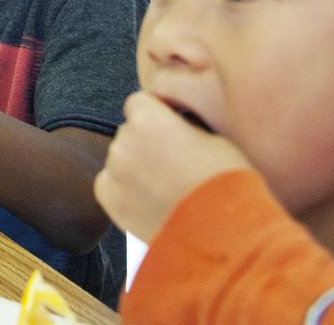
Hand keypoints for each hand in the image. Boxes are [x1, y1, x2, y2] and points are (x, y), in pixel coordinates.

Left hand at [94, 91, 251, 240]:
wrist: (222, 231)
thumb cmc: (225, 181)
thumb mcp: (213, 138)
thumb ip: (184, 125)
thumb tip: (175, 125)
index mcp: (149, 118)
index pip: (139, 103)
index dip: (155, 114)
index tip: (168, 129)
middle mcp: (124, 140)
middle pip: (129, 132)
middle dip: (146, 142)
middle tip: (171, 164)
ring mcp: (114, 169)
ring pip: (120, 158)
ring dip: (135, 166)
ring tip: (165, 188)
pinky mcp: (108, 198)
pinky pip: (109, 184)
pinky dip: (124, 190)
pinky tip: (150, 200)